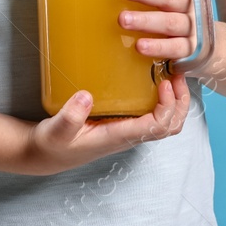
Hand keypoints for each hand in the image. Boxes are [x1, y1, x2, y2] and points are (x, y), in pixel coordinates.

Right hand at [22, 69, 189, 174]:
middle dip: (180, 103)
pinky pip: (152, 114)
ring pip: (165, 122)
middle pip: (169, 126)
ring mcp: (128, 130)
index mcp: (118, 137)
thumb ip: (69, 117)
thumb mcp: (55, 131)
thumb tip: (85, 96)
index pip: (156, 127)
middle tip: (178, 72)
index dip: (167, 106)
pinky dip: (162, 98)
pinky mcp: (123, 123)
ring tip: (171, 72)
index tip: (165, 83)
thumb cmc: (52, 144)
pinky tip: (153, 77)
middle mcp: (128, 136)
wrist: (45, 153)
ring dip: (175, 100)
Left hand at [118, 0, 197, 66]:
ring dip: (146, 20)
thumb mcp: (180, 1)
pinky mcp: (191, 51)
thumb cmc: (188, 18)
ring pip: (169, 23)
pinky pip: (174, 48)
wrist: (220, 47)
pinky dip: (157, 46)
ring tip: (124, 19)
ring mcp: (193, 30)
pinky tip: (140, 45)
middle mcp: (193, 9)